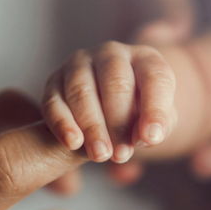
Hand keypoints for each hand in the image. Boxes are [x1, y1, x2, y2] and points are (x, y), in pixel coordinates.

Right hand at [42, 41, 177, 163]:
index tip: (151, 139)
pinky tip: (73, 142)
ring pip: (82, 92)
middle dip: (119, 122)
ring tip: (100, 155)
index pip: (155, 77)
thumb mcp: (155, 122)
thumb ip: (157, 129)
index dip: (155, 109)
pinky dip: (63, 123)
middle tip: (121, 155)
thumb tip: (141, 138)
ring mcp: (78, 65)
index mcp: (144, 58)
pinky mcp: (53, 82)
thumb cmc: (137, 116)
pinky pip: (54, 102)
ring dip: (92, 127)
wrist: (105, 113)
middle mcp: (110, 54)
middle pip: (116, 83)